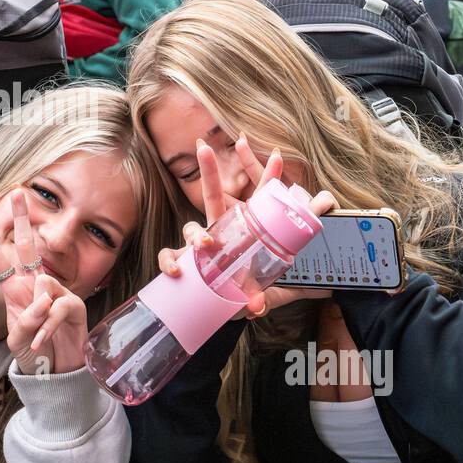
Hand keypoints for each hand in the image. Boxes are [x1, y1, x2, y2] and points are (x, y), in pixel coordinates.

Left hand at [0, 190, 87, 374]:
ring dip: (36, 316)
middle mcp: (35, 284)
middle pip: (28, 244)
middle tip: (19, 190)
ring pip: (43, 283)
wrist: (57, 371)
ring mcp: (56, 293)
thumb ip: (26, 321)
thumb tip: (44, 296)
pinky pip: (56, 308)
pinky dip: (46, 328)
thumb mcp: (18, 339)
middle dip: (23, 217)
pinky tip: (42, 340)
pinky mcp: (73, 306)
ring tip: (36, 335)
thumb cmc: (35, 350)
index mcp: (15, 288)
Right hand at [156, 137, 336, 317]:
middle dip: (208, 170)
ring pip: (191, 228)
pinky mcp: (184, 265)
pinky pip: (169, 256)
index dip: (267, 178)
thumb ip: (285, 289)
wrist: (223, 316)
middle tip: (204, 146)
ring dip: (197, 234)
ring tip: (206, 246)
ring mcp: (199, 249)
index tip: (278, 154)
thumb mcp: (276, 287)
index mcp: (245, 233)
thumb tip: (293, 291)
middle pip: (212, 196)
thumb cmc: (248, 294)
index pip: (257, 201)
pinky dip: (169, 261)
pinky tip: (176, 273)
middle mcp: (220, 234)